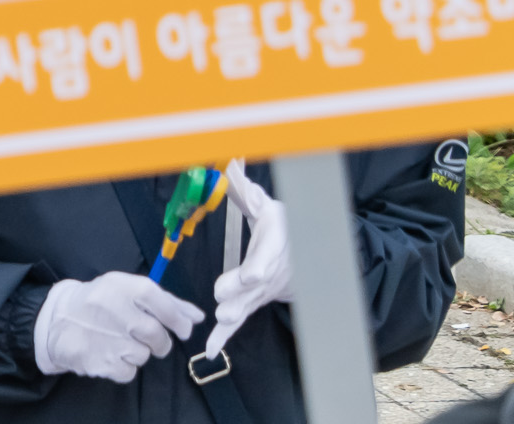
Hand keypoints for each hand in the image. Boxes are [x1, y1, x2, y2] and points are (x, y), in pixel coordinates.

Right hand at [32, 272, 201, 382]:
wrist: (56, 319)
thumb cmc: (99, 302)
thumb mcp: (126, 291)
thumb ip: (165, 302)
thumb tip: (197, 317)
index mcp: (120, 286)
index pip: (160, 300)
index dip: (176, 317)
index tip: (181, 328)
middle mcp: (112, 309)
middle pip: (157, 335)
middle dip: (159, 341)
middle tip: (146, 337)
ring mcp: (105, 337)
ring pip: (144, 355)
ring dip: (138, 352)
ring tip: (118, 341)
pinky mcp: (99, 361)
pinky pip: (129, 372)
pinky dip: (124, 367)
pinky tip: (110, 353)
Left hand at [204, 166, 290, 359]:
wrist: (305, 257)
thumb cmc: (282, 226)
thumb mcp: (267, 205)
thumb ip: (246, 191)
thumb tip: (228, 164)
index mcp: (276, 245)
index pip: (268, 258)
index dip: (259, 268)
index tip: (251, 277)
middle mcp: (271, 273)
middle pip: (256, 287)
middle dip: (241, 296)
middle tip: (224, 305)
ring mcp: (263, 292)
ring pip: (247, 305)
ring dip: (234, 316)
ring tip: (219, 322)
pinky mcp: (252, 303)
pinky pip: (238, 320)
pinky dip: (224, 336)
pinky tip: (210, 350)